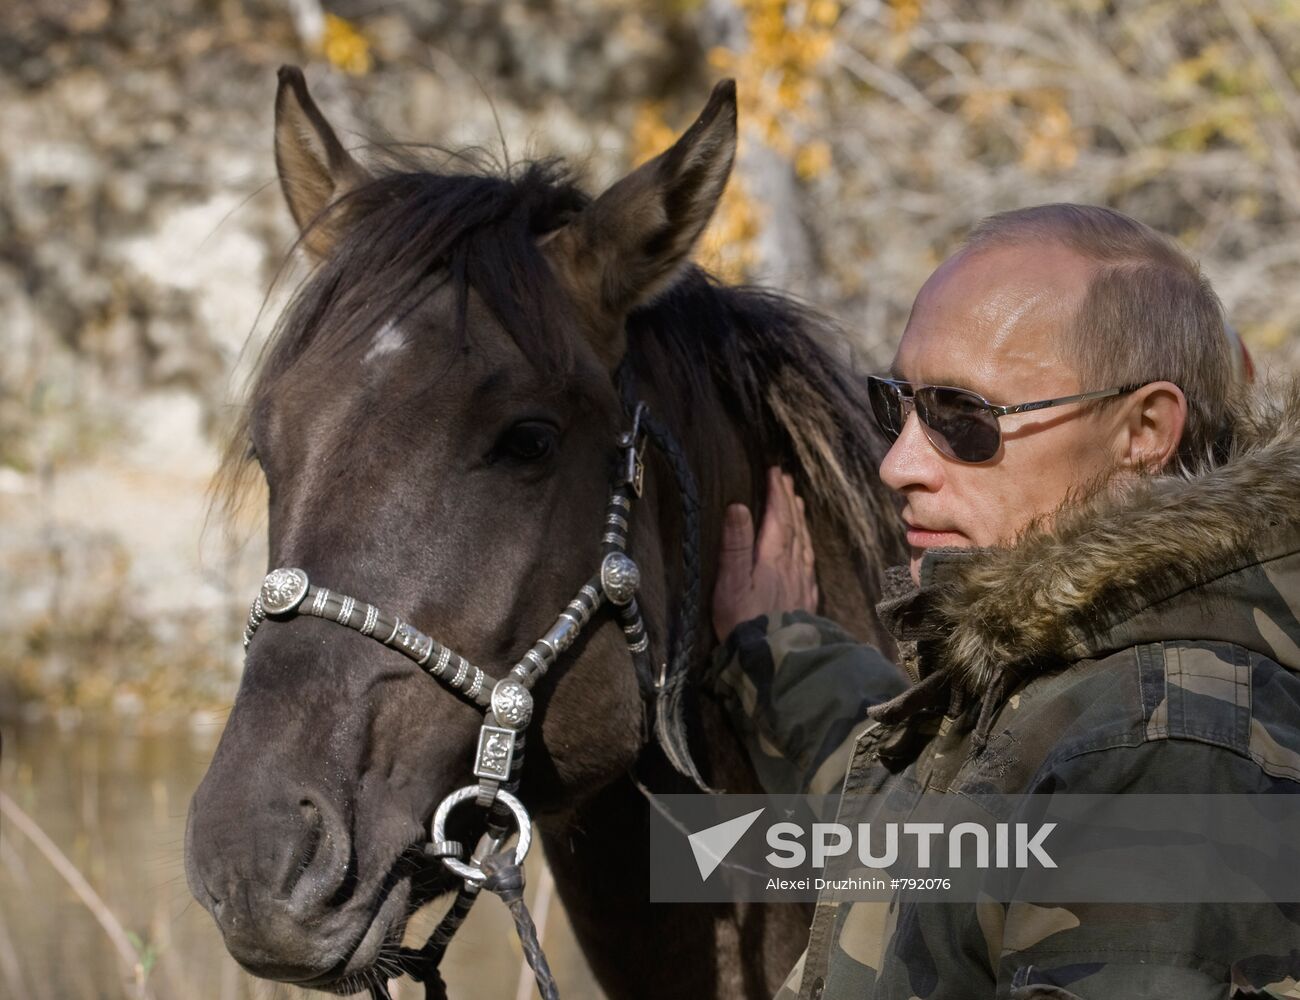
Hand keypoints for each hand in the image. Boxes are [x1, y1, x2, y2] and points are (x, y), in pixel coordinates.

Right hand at [712, 466, 818, 642]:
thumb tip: (739, 505)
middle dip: (789, 502)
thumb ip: (736, 543)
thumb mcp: (731, 581)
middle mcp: (791, 566)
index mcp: (772, 557)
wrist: (775, 659)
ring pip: (804, 544)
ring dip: (800, 522)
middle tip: (787, 482)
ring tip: (798, 506)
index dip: (777, 494)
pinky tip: (805, 551)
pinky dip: (806, 549)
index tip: (775, 472)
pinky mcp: (806, 601)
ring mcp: (801, 583)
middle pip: (794, 527)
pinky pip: (809, 565)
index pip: (777, 518)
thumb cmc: (744, 621)